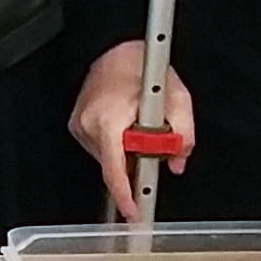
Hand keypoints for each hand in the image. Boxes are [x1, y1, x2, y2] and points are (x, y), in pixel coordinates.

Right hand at [70, 42, 193, 222]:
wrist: (116, 48)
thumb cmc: (144, 67)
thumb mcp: (178, 98)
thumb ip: (183, 134)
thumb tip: (177, 161)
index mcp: (110, 119)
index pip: (115, 170)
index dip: (126, 195)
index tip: (135, 212)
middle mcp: (89, 124)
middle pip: (116, 165)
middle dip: (137, 162)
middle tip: (154, 144)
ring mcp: (80, 126)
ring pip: (109, 158)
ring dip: (127, 151)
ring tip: (137, 125)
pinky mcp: (77, 125)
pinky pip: (101, 148)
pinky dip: (117, 144)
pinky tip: (125, 124)